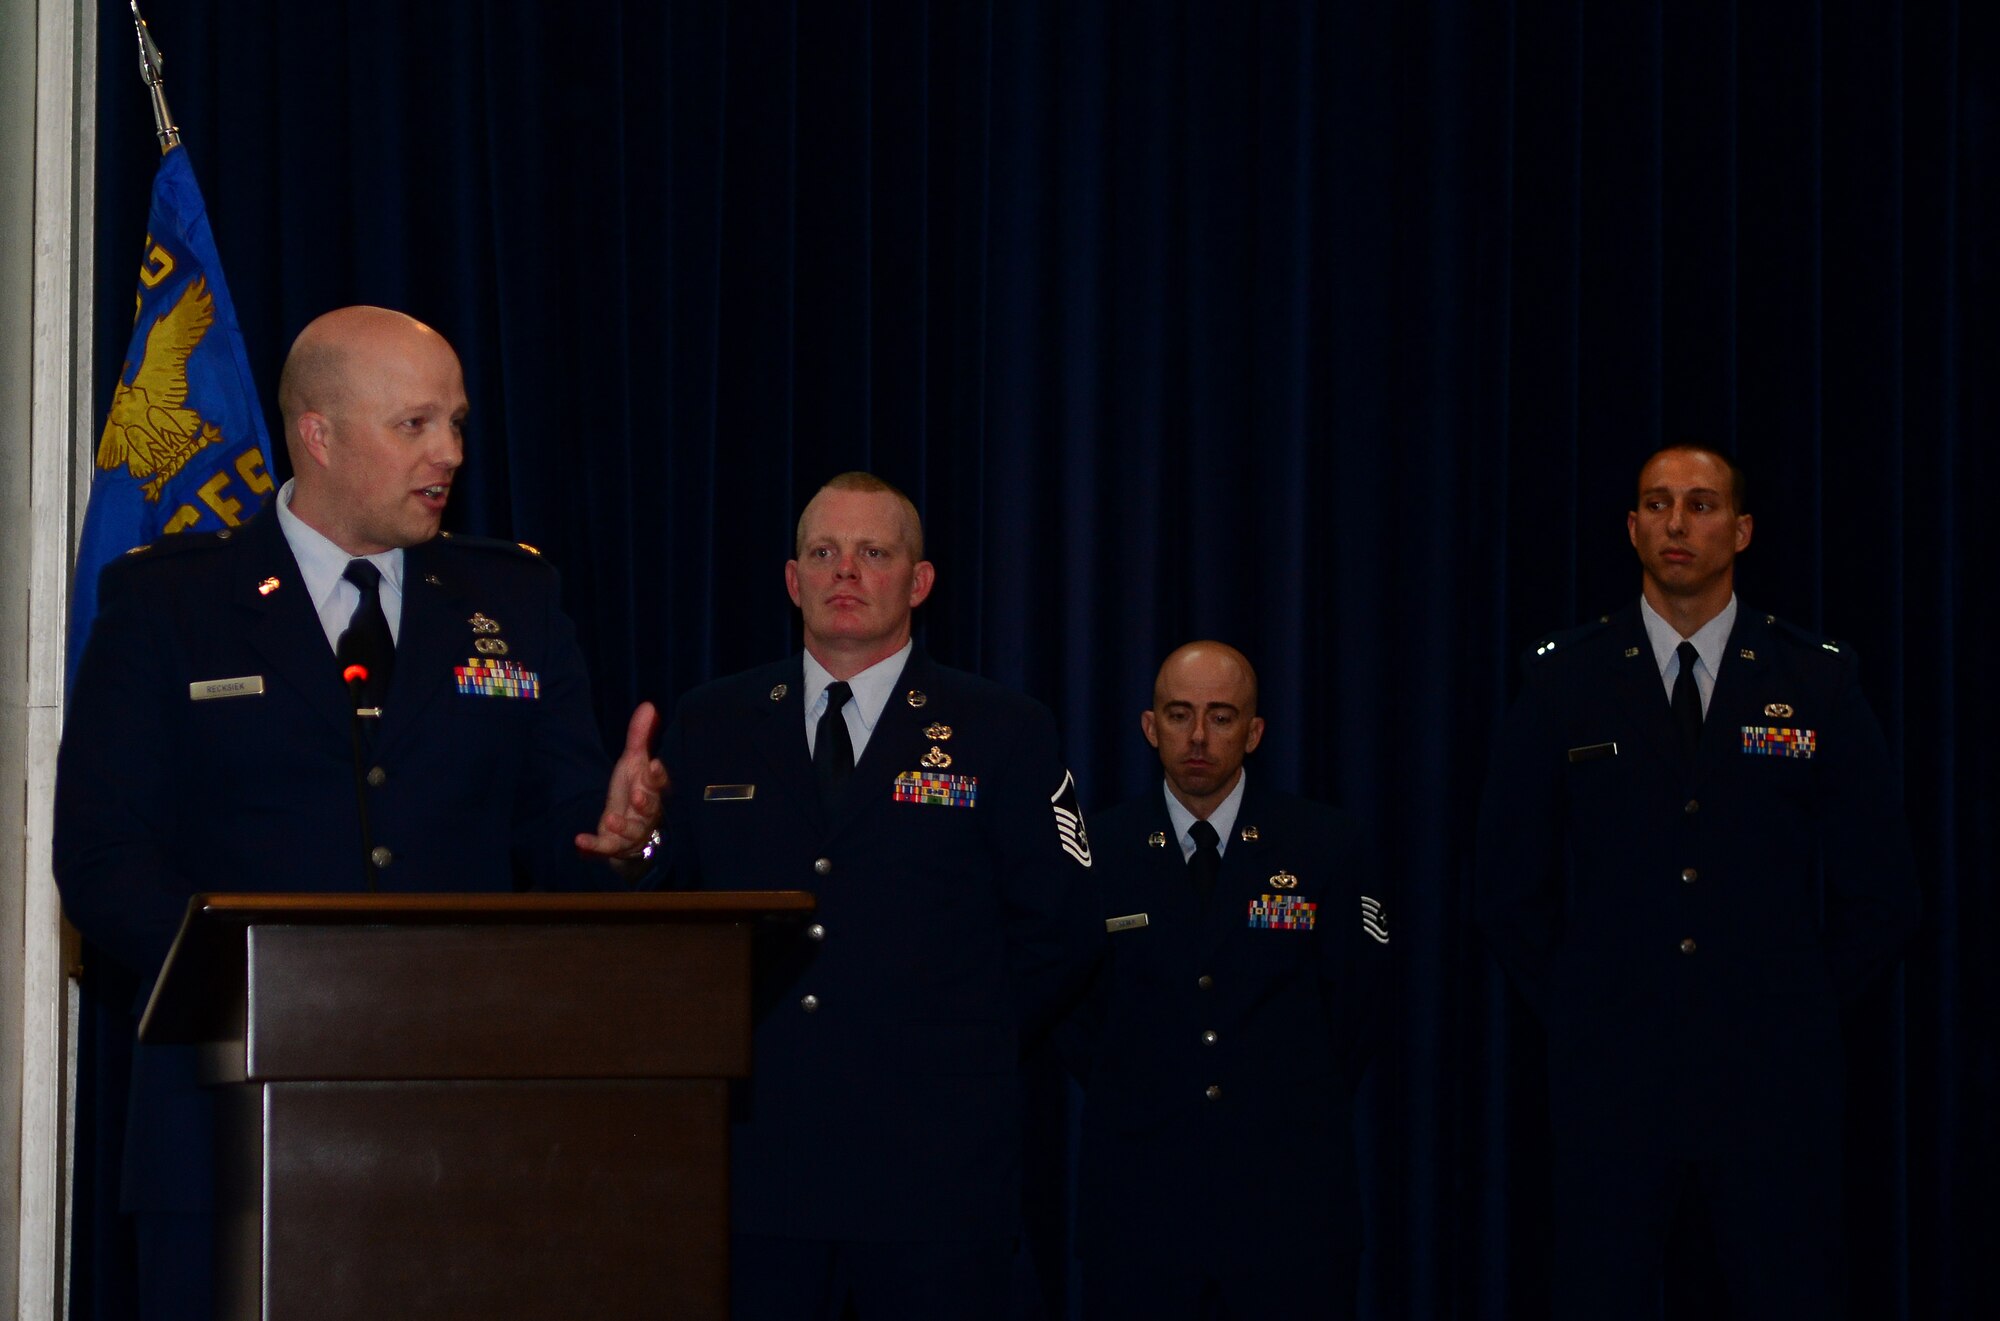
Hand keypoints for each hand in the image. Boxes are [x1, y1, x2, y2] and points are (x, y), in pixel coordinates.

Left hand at [576, 701, 668, 860]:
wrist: (625, 829)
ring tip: (611, 818)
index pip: (659, 784)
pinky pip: (606, 847)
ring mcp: (631, 831)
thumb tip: (648, 706)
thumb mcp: (632, 762)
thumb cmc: (633, 790)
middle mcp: (646, 813)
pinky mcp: (613, 845)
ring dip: (622, 826)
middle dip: (645, 803)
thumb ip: (639, 736)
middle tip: (638, 795)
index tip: (654, 765)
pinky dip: (594, 846)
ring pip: (631, 831)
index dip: (657, 776)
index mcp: (651, 790)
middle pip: (650, 808)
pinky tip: (580, 840)